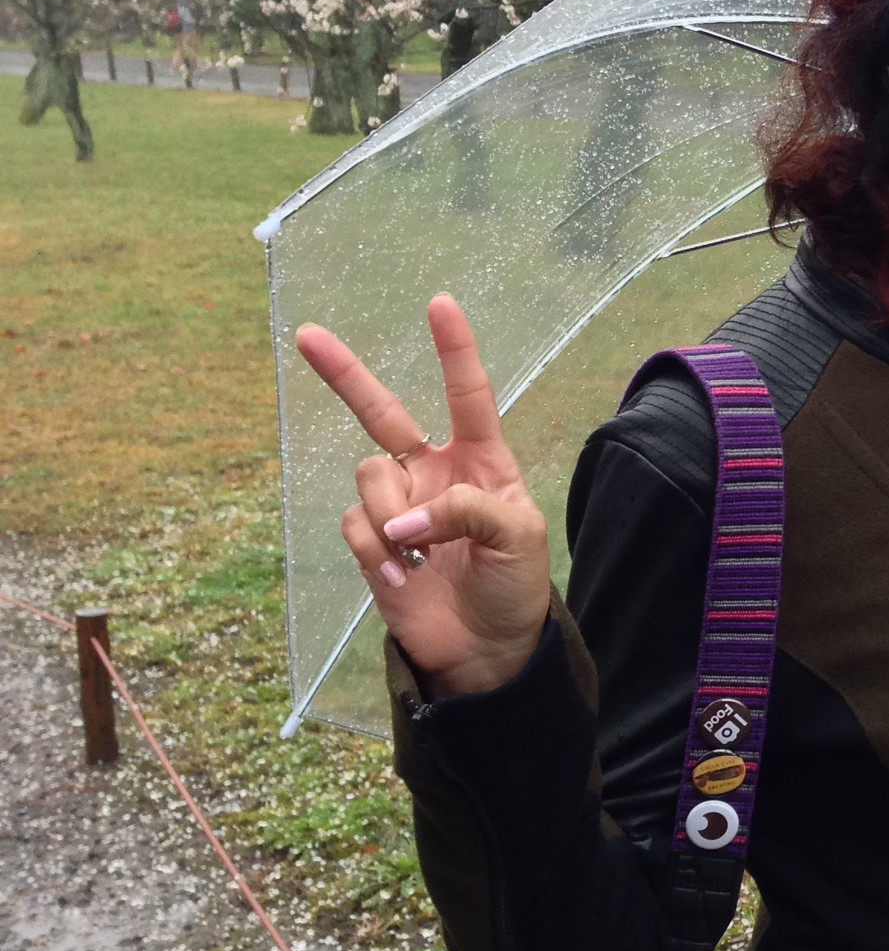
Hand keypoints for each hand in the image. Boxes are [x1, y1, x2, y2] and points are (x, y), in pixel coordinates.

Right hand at [295, 295, 551, 695]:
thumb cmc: (516, 584)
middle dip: (345, 374)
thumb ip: (468, 510)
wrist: (487, 647)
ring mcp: (399, 504)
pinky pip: (356, 523)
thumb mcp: (518, 538)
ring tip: (421, 555)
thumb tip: (405, 519)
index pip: (468, 395)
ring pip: (368, 475)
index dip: (454, 350)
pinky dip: (376, 550)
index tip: (440, 303)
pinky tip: (402, 577)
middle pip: (382, 412)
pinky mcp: (373, 540)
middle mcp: (434, 472)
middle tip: (308, 335)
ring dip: (391, 513)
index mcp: (481, 460)